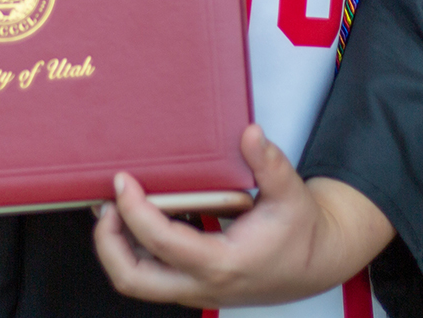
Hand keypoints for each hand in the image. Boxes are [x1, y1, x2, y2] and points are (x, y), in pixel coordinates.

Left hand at [92, 125, 394, 306]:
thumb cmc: (301, 231)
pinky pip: (150, 274)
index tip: (123, 182)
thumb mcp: (290, 194)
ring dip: (116, 247)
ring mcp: (194, 290)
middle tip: (106, 204)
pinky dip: (133, 248)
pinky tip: (137, 216)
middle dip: (108, 242)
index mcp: (222, 263)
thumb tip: (250, 134)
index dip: (135, 211)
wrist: (316, 264)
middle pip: (132, 278)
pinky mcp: (192, 285)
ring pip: (135, 281)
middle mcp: (202, 285)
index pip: (162, 243)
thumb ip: (269, 164)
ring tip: (114, 207)